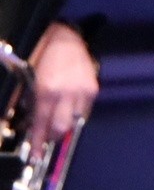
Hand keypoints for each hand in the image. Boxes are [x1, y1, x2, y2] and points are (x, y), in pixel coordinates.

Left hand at [28, 22, 98, 145]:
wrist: (64, 36)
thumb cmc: (41, 52)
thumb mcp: (26, 75)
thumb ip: (27, 98)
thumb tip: (27, 119)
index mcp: (46, 90)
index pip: (40, 123)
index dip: (38, 141)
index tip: (37, 153)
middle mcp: (65, 93)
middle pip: (60, 127)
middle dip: (52, 135)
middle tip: (45, 139)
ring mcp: (81, 91)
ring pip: (74, 120)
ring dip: (63, 124)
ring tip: (56, 123)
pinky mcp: (92, 88)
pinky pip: (84, 110)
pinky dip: (75, 113)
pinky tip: (68, 109)